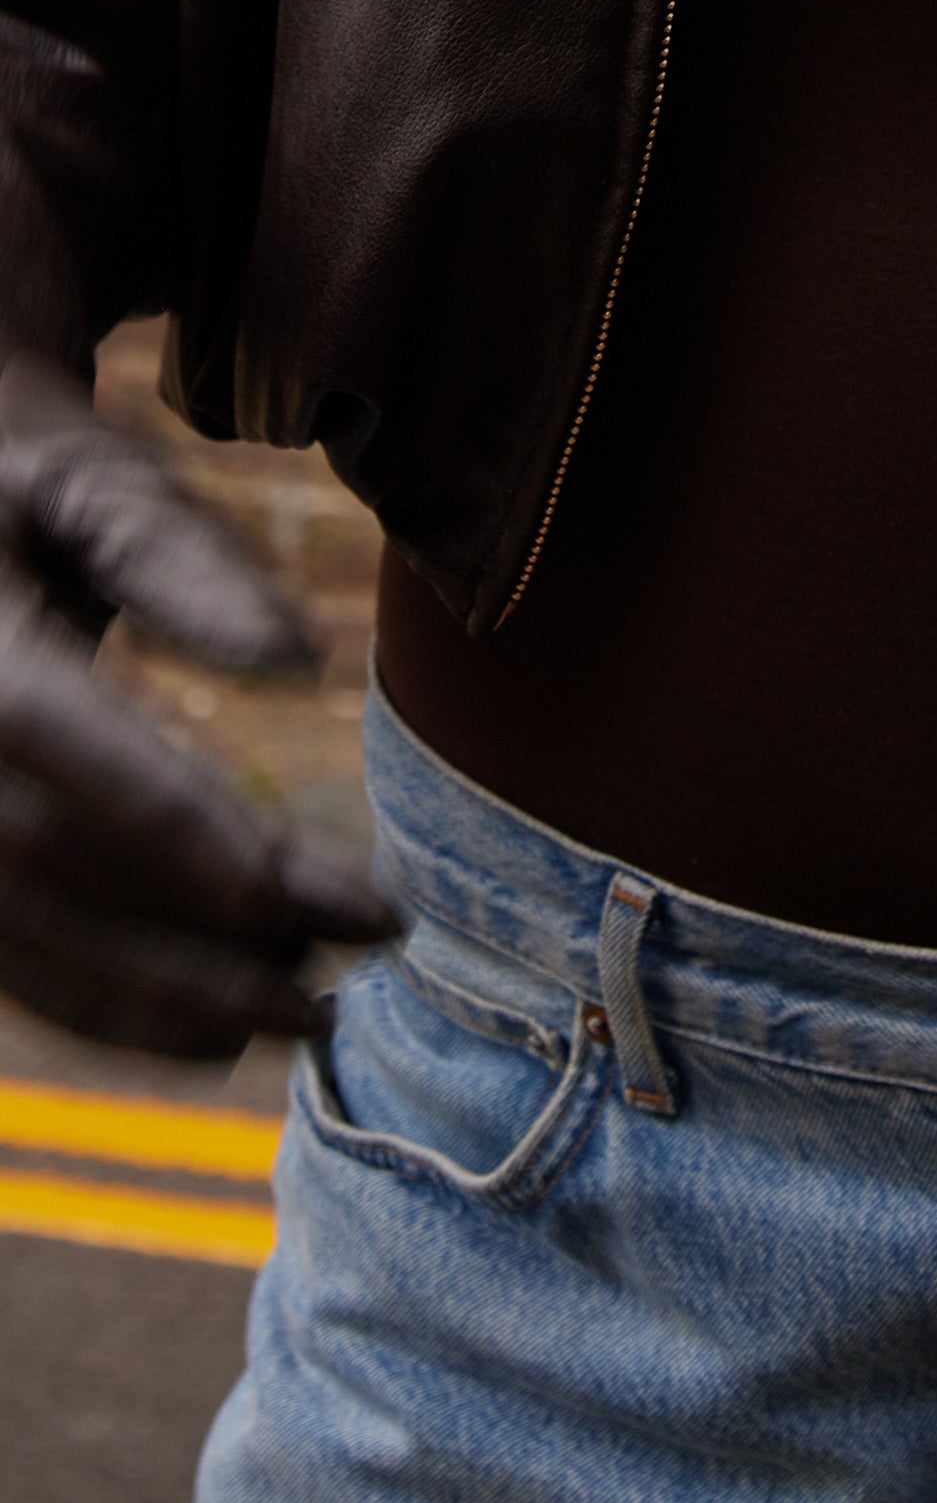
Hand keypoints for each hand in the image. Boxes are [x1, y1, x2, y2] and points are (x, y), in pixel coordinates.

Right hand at [0, 351, 395, 1056]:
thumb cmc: (21, 472)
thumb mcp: (92, 481)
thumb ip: (182, 563)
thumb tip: (296, 663)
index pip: (82, 766)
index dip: (200, 847)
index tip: (330, 901)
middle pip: (57, 877)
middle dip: (201, 947)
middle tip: (337, 982)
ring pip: (24, 942)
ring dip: (157, 1002)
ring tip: (294, 1019)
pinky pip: (4, 953)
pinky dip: (101, 1005)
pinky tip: (205, 1030)